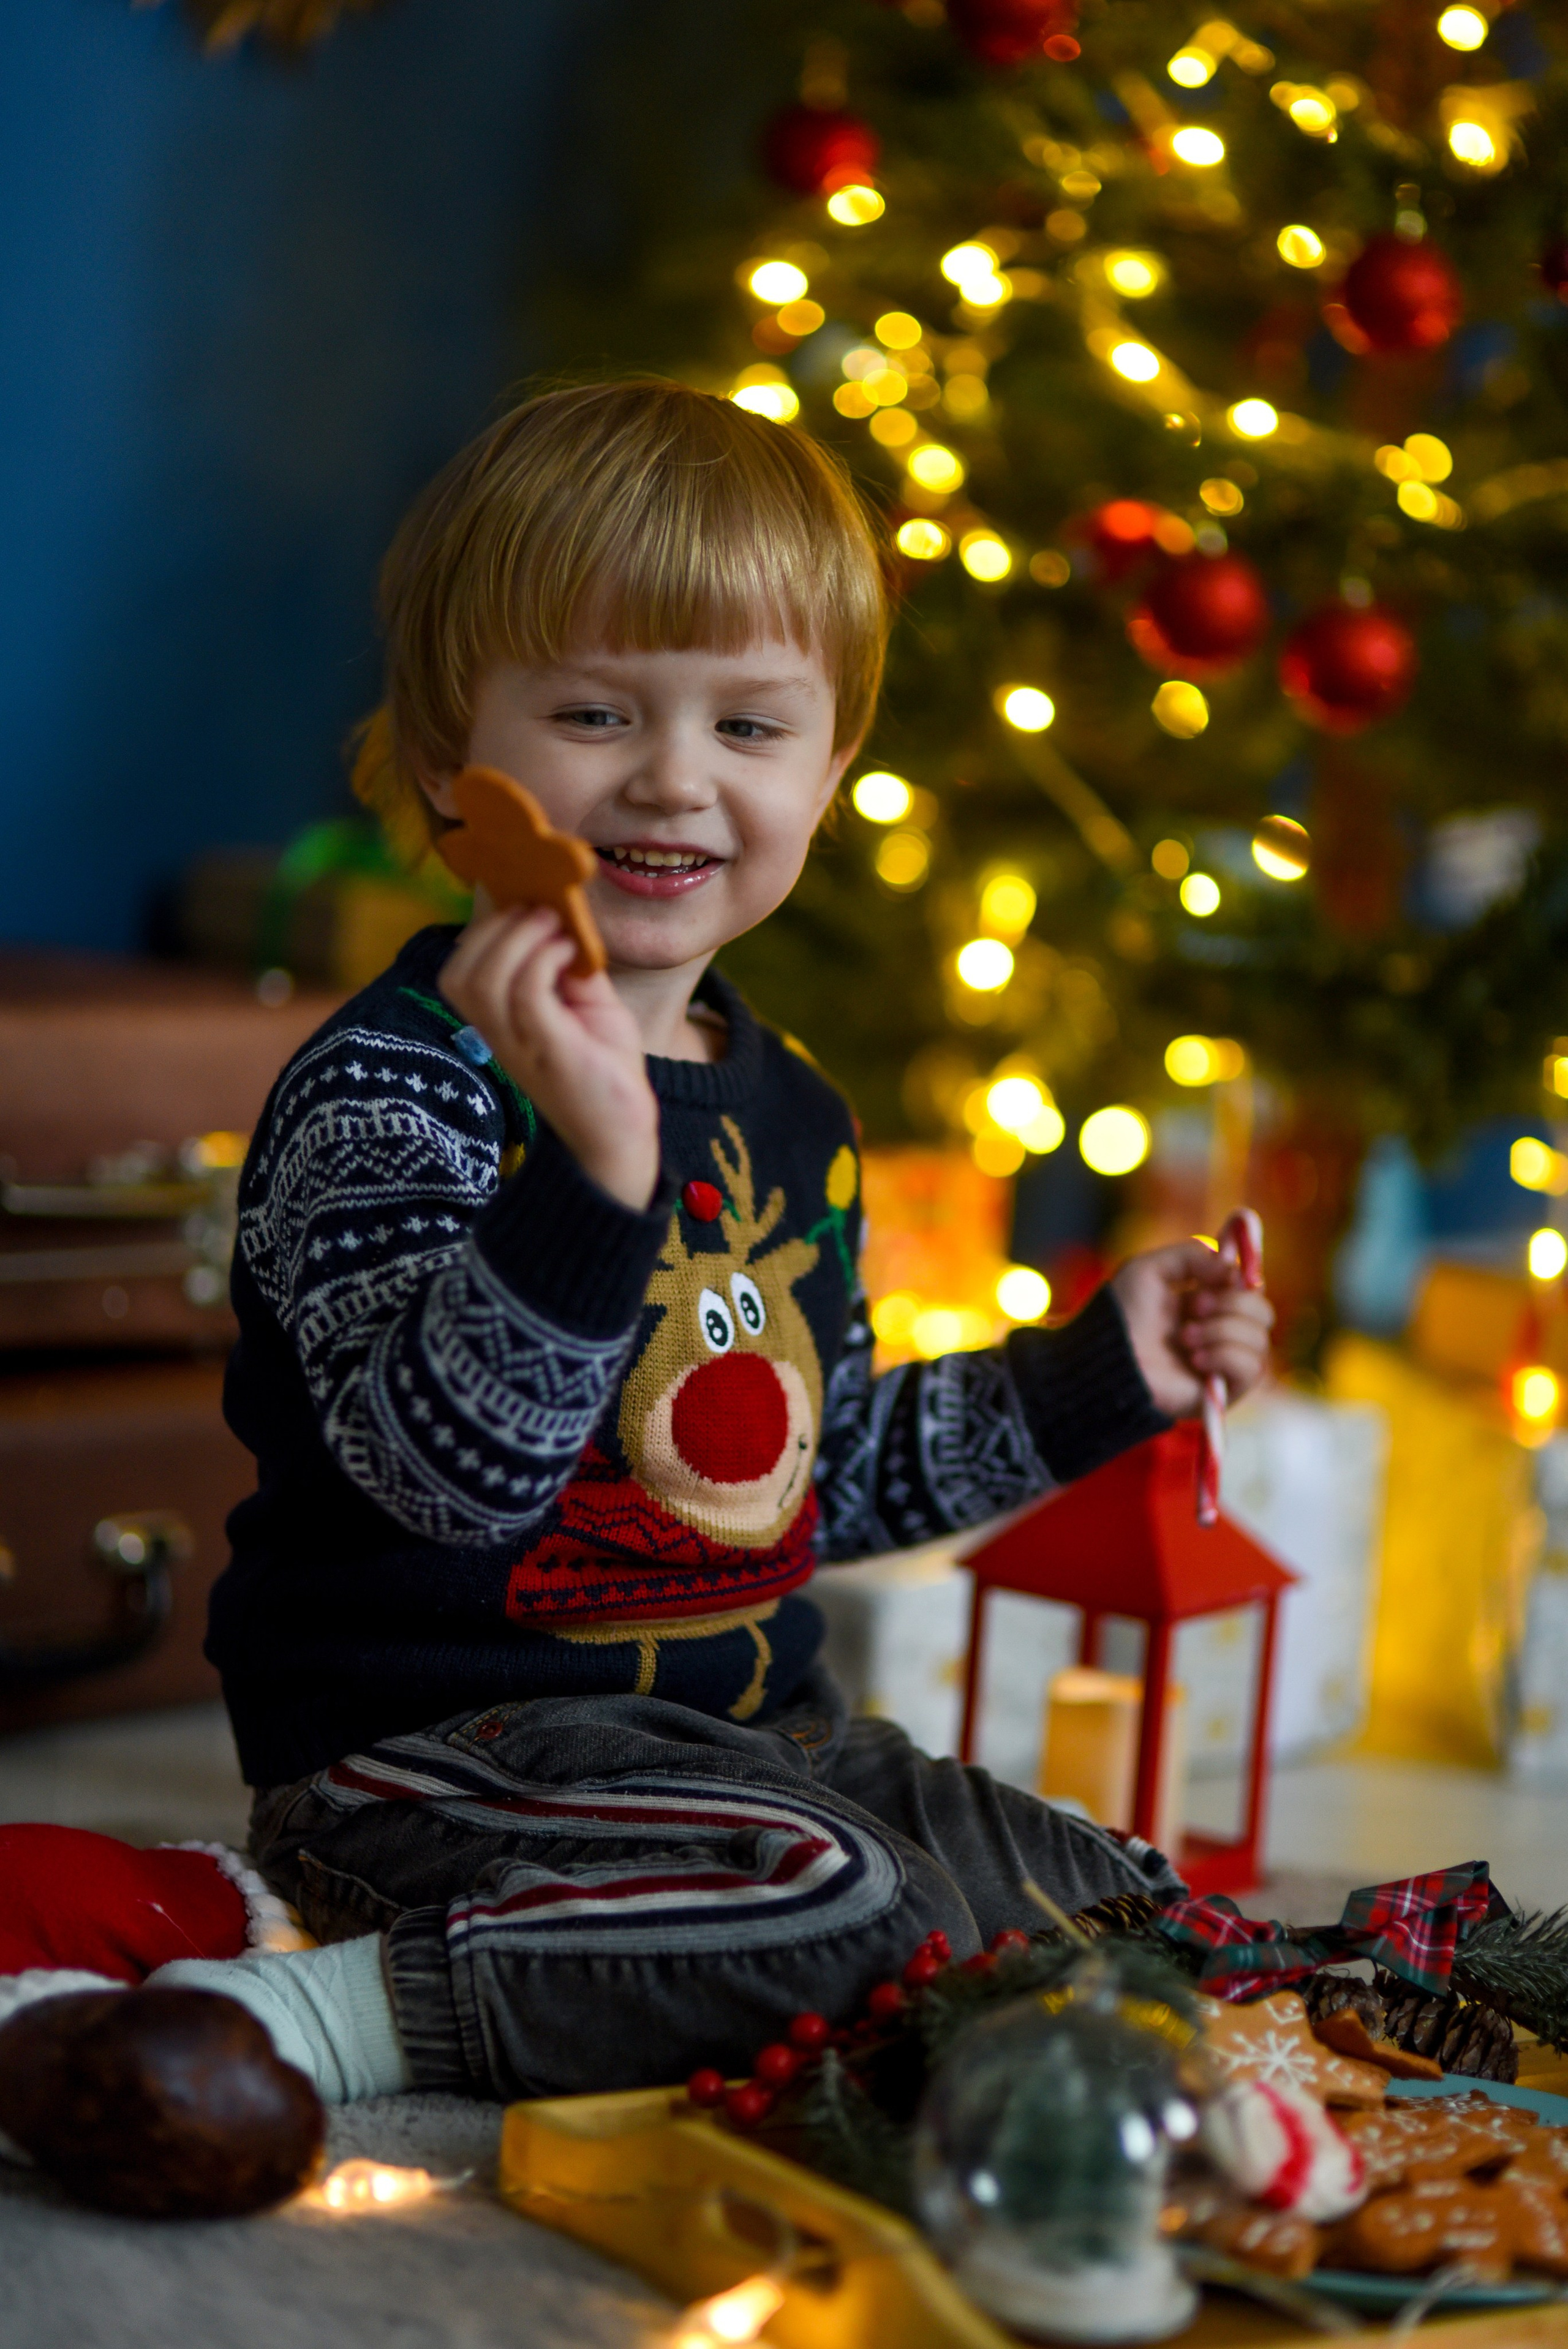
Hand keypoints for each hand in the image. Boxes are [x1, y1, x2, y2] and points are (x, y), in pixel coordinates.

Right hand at [440, 906, 660, 1210]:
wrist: (620, 1131)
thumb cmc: (601, 1065)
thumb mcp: (586, 1002)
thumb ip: (568, 963)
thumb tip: (562, 913)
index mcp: (494, 1021)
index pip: (459, 969)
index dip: (485, 928)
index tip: (524, 902)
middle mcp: (494, 1034)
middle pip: (460, 971)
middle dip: (497, 928)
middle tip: (542, 911)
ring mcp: (517, 1045)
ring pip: (485, 979)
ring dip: (520, 938)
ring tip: (557, 927)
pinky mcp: (547, 1051)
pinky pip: (526, 993)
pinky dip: (545, 959)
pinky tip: (571, 953)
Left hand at [1109, 1240, 1274, 1419]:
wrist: (1109, 1360)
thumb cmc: (1123, 1315)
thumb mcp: (1150, 1269)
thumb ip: (1191, 1255)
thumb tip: (1232, 1265)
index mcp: (1208, 1304)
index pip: (1250, 1288)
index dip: (1245, 1278)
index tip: (1225, 1274)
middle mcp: (1221, 1333)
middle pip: (1263, 1312)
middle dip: (1232, 1304)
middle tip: (1195, 1307)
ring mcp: (1226, 1364)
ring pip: (1259, 1339)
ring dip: (1222, 1331)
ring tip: (1185, 1338)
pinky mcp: (1226, 1391)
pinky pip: (1252, 1367)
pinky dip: (1225, 1356)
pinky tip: (1195, 1360)